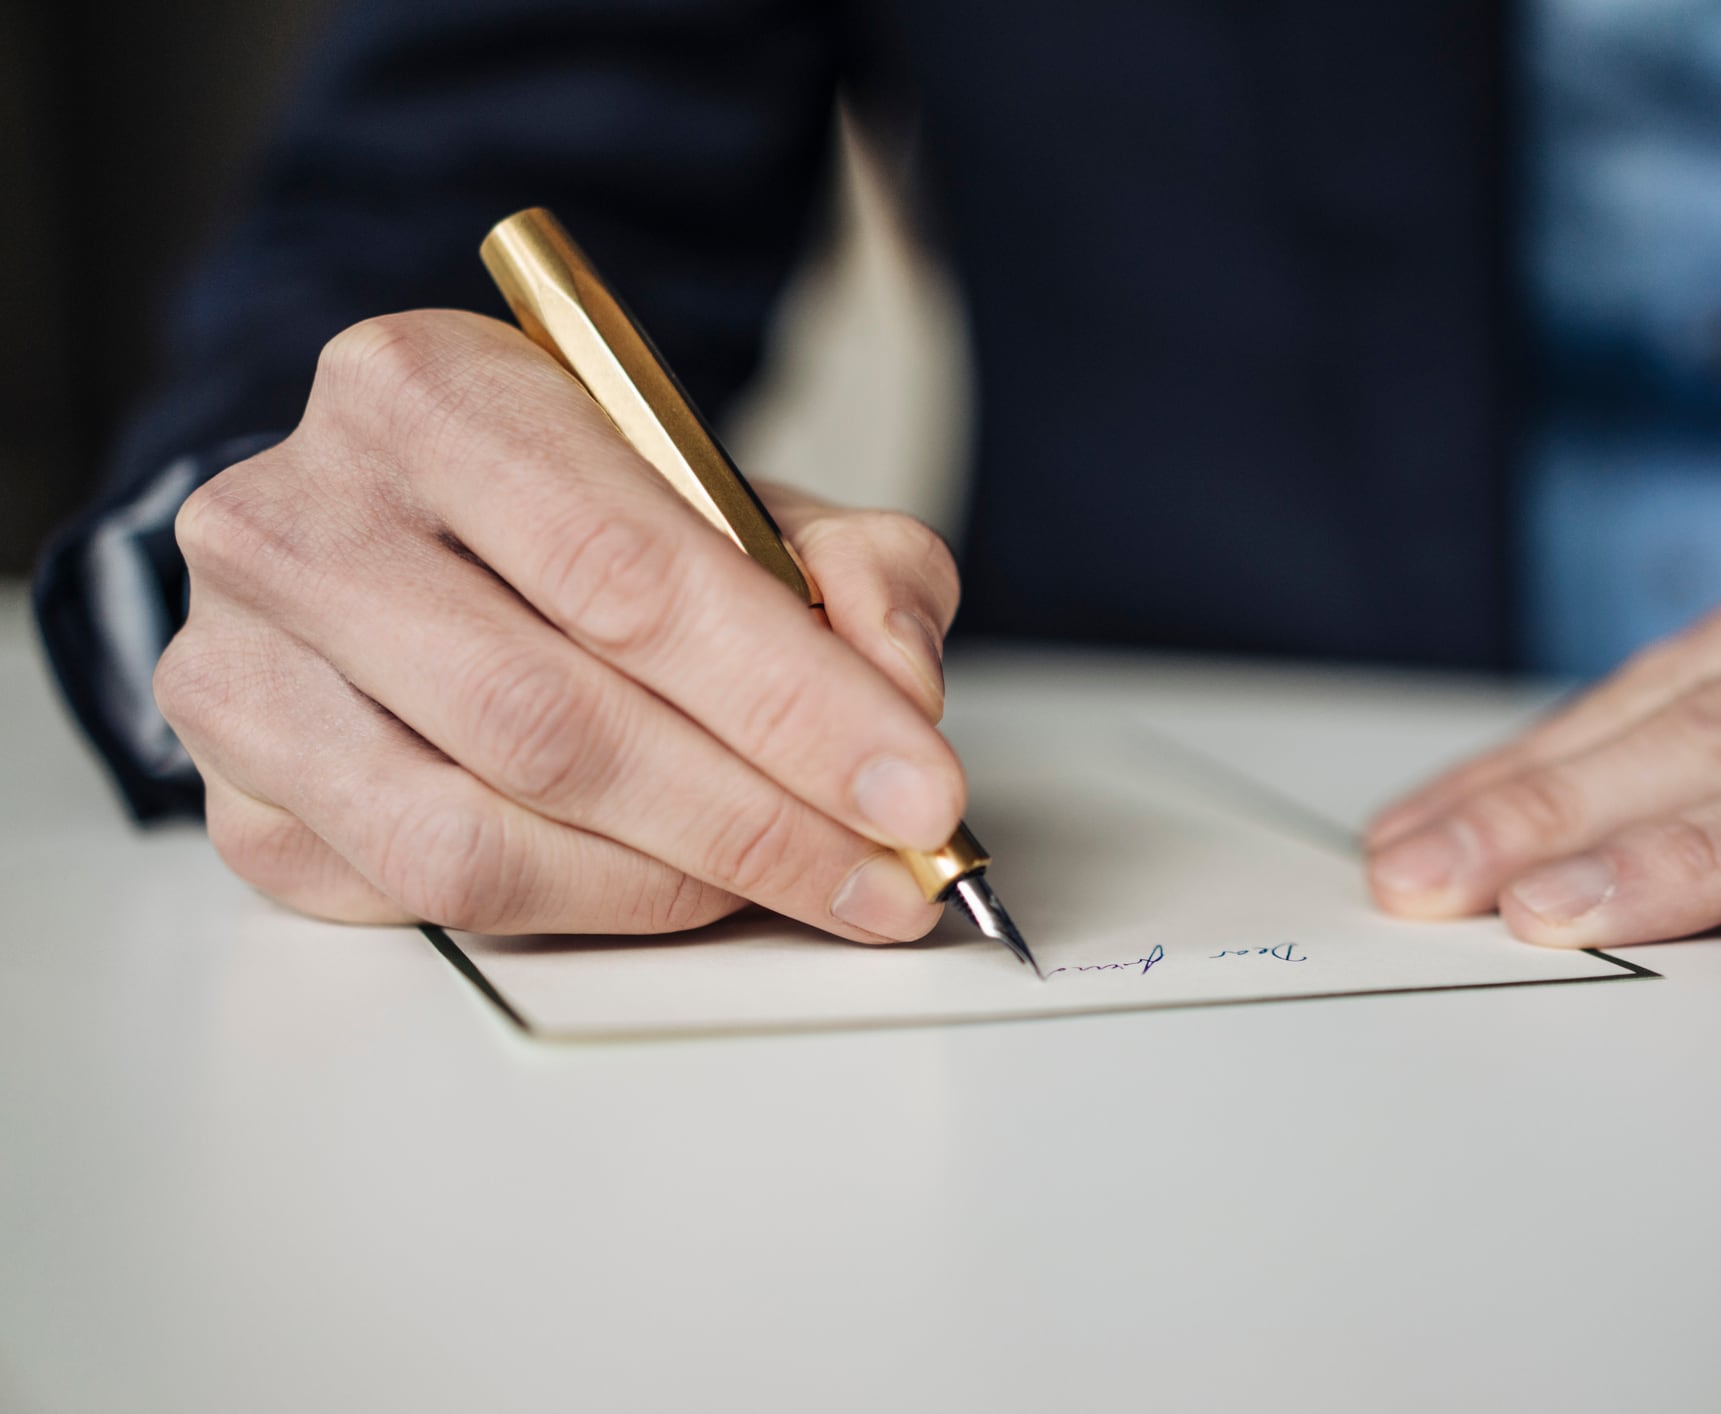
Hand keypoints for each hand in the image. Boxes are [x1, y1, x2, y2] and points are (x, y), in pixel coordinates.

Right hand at [156, 310, 966, 940]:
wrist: (409, 536)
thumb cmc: (573, 516)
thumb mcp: (733, 496)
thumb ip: (852, 566)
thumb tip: (897, 687)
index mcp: (425, 392)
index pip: (627, 571)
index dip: (792, 701)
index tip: (918, 788)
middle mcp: (297, 520)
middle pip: (551, 717)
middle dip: (756, 816)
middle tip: (888, 867)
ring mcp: (242, 669)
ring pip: (479, 835)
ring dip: (678, 883)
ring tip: (805, 881)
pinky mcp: (240, 799)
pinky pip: (431, 897)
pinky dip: (587, 909)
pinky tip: (680, 884)